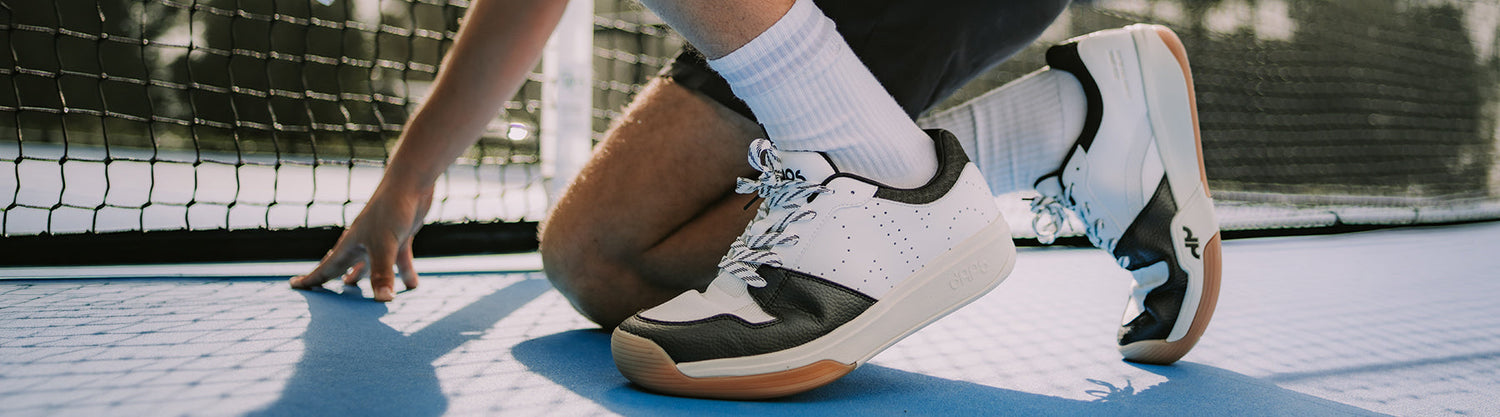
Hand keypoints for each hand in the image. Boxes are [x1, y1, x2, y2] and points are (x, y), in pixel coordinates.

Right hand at [289, 182, 434, 301]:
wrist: (411, 181)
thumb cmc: (392, 209)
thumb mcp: (386, 245)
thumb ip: (382, 273)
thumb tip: (383, 300)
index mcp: (351, 245)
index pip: (326, 267)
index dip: (310, 279)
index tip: (292, 285)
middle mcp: (363, 243)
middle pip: (344, 266)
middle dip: (333, 279)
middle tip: (320, 291)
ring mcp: (381, 239)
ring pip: (370, 265)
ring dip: (366, 278)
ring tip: (358, 291)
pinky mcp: (400, 236)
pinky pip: (400, 260)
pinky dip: (404, 273)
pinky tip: (412, 286)